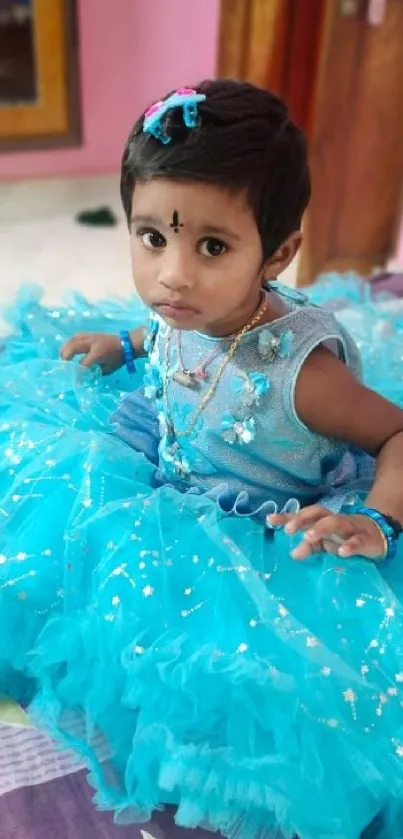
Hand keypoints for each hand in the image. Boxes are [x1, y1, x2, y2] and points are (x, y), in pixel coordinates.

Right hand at [60, 332, 122, 374]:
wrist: (126, 343)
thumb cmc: (118, 358)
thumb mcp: (108, 369)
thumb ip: (95, 372)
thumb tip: (83, 375)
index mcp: (98, 353)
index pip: (83, 363)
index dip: (78, 372)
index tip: (74, 379)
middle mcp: (92, 343)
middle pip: (74, 347)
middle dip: (66, 355)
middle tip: (63, 363)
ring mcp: (91, 337)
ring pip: (73, 339)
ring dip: (65, 347)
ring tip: (62, 355)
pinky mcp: (90, 334)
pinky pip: (77, 336)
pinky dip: (70, 342)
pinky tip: (67, 348)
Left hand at [268, 505, 385, 560]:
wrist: (377, 535)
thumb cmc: (344, 538)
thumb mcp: (325, 544)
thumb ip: (309, 547)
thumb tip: (292, 554)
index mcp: (321, 520)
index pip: (302, 516)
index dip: (286, 517)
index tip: (270, 520)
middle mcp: (333, 520)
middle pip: (317, 513)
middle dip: (302, 519)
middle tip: (288, 530)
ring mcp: (349, 528)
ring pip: (335, 522)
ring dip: (321, 528)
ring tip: (308, 537)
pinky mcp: (364, 539)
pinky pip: (357, 541)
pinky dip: (349, 545)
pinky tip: (341, 552)